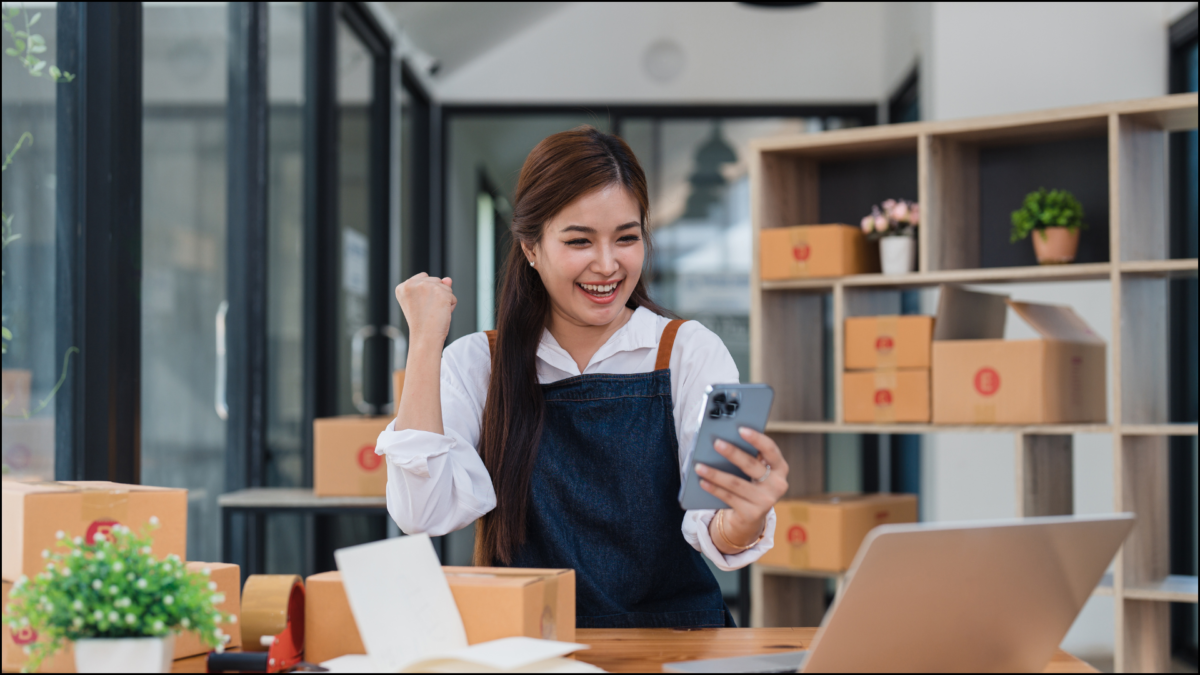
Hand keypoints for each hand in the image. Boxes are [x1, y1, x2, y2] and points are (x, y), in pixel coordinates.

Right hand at [395, 273, 456, 346]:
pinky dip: (450, 307)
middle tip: (427, 311)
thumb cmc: (422, 324)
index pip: (423, 278)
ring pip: (445, 288)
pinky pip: (452, 297)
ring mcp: (426, 286)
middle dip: (436, 295)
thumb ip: (434, 286)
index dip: (427, 293)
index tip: (421, 306)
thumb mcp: (423, 302)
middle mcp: (412, 283)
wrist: (425, 337)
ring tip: (433, 313)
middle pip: (435, 281)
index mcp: (402, 287)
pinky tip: (440, 314)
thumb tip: (448, 279)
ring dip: (444, 301)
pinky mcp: (440, 291)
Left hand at [696, 427, 788, 548]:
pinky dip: (714, 489)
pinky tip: (702, 481)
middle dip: (732, 453)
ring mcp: (766, 501)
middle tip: (716, 443)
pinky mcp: (752, 514)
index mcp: (780, 468)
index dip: (757, 438)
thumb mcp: (754, 471)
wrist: (750, 516)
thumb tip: (724, 440)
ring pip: (736, 484)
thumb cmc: (750, 483)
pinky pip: (729, 498)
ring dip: (715, 474)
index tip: (741, 429)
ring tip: (699, 466)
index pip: (771, 450)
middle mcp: (777, 485)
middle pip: (751, 466)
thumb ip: (748, 456)